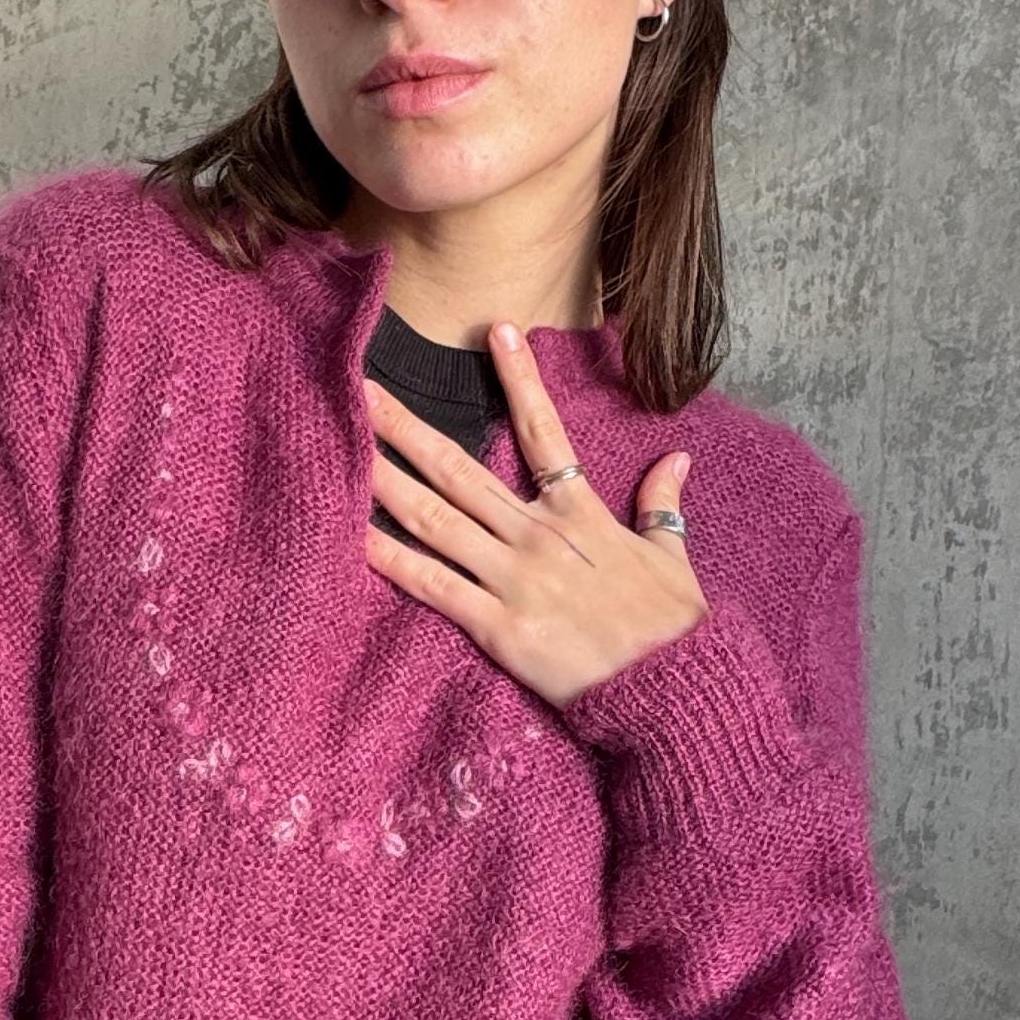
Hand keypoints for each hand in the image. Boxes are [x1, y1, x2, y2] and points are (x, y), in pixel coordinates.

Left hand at [361, 327, 710, 709]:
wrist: (674, 689)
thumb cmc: (674, 627)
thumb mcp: (673, 557)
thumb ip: (662, 504)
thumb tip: (677, 459)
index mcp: (580, 514)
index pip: (544, 432)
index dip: (520, 380)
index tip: (497, 330)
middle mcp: (537, 537)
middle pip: (460, 471)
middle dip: (407, 428)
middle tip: (361, 389)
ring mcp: (513, 580)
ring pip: (435, 520)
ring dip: (385, 482)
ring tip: (342, 449)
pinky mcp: (498, 626)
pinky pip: (433, 587)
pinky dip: (392, 561)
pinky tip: (353, 538)